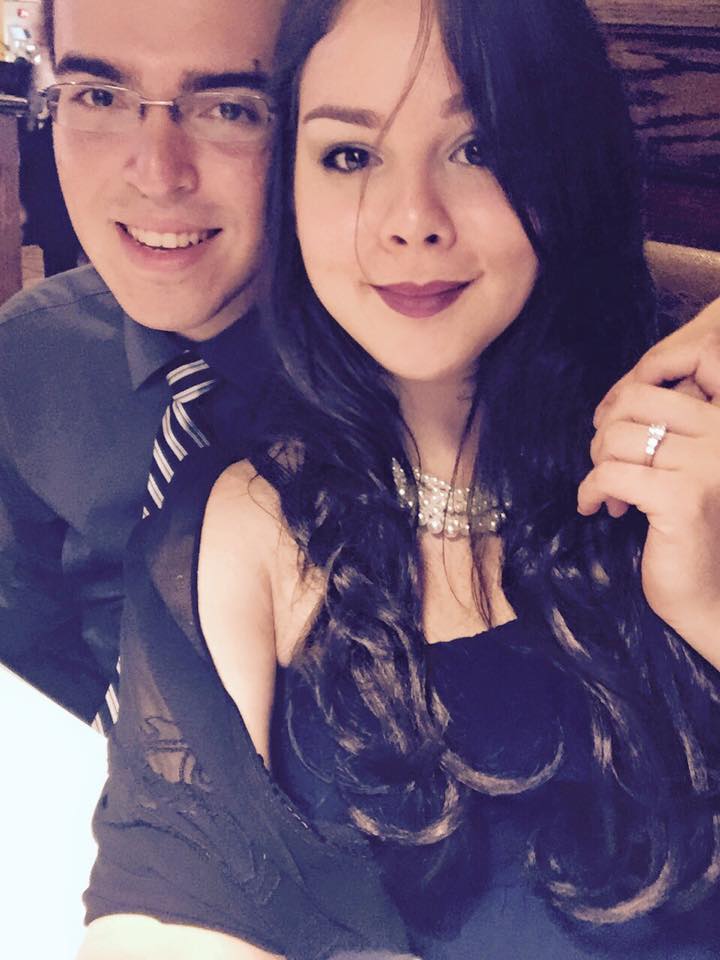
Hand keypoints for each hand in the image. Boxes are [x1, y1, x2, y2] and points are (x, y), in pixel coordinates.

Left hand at [577, 357, 719, 668]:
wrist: (707, 593)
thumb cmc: (691, 525)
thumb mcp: (685, 460)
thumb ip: (670, 421)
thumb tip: (620, 395)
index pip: (692, 357)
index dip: (639, 380)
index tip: (616, 419)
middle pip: (638, 397)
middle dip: (607, 428)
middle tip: (606, 462)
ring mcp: (709, 464)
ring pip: (618, 436)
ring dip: (598, 463)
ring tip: (606, 491)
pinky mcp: (682, 498)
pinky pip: (610, 474)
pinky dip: (590, 490)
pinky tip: (596, 508)